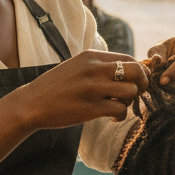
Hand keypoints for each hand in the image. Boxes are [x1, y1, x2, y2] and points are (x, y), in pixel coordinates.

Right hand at [16, 50, 150, 128]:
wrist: (31, 104)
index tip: (135, 82)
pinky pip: (120, 110)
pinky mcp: (91, 107)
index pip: (129, 59)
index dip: (139, 71)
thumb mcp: (77, 67)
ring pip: (131, 91)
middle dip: (143, 83)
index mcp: (91, 56)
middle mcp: (94, 69)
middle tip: (135, 93)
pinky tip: (112, 118)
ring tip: (119, 106)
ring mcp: (93, 88)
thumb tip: (130, 70)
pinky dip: (121, 116)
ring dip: (130, 101)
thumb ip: (99, 66)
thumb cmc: (56, 87)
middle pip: (136, 71)